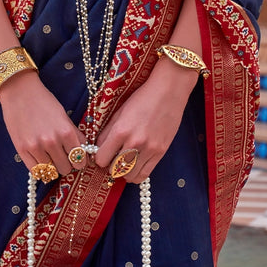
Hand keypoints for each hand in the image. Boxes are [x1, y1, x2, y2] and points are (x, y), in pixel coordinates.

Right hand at [0, 70, 84, 177]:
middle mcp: (52, 142)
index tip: (76, 159)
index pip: (79, 159)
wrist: (19, 92)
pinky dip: (40, 169)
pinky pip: (36, 171)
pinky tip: (41, 159)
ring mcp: (36, 147)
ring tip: (50, 156)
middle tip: (62, 156)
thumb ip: (75, 134)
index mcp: (66, 132)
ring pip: (51, 172)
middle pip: (66, 168)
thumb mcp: (64, 115)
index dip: (79, 161)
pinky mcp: (22, 150)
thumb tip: (84, 150)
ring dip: (52, 166)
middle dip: (66, 163)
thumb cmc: (43, 101)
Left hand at [94, 59, 195, 182]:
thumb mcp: (120, 111)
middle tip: (112, 159)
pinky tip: (135, 165)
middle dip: (110, 166)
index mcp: (120, 130)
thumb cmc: (142, 97)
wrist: (168, 91)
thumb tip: (98, 147)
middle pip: (114, 170)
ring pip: (129, 176)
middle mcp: (134, 142)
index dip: (99, 158)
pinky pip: (145, 174)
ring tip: (124, 163)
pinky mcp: (161, 152)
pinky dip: (137, 174)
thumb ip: (108, 131)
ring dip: (123, 172)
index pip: (101, 158)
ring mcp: (149, 149)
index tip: (102, 154)